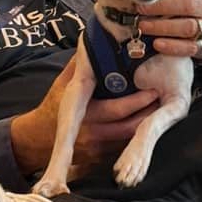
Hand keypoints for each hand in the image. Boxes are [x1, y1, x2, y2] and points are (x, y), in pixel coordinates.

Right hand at [10, 55, 158, 174]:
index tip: (154, 88)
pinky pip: (123, 148)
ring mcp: (96, 150)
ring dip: (146, 126)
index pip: (117, 108)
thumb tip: (95, 42)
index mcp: (83, 113)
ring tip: (161, 110)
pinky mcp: (100, 160)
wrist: (37, 139)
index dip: (138, 100)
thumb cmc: (52, 106)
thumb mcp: (62, 83)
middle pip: (129, 127)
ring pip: (129, 139)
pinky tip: (146, 125)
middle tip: (164, 98)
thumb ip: (79, 65)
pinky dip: (135, 137)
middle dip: (149, 113)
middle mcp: (91, 134)